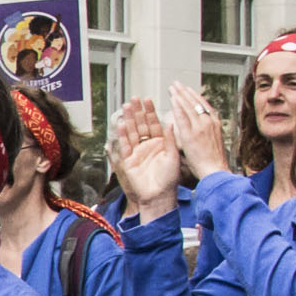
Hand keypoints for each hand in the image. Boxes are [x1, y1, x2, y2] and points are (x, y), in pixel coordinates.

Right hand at [110, 98, 185, 212]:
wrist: (160, 196)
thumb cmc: (169, 179)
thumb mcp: (173, 156)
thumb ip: (171, 139)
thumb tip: (171, 122)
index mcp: (160, 144)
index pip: (154, 123)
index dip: (150, 111)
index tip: (148, 100)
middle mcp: (148, 146)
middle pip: (141, 125)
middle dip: (137, 112)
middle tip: (134, 99)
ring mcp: (137, 153)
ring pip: (132, 132)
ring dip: (129, 119)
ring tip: (126, 107)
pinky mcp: (129, 161)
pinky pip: (125, 146)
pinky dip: (123, 135)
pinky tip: (122, 124)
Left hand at [166, 83, 232, 181]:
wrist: (216, 170)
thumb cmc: (213, 161)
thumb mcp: (213, 141)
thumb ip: (206, 131)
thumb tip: (198, 128)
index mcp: (215, 123)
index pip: (204, 105)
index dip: (194, 96)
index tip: (187, 90)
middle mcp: (209, 122)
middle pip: (196, 102)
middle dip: (185, 91)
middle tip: (177, 84)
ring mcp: (200, 127)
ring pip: (189, 106)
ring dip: (180, 95)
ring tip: (172, 87)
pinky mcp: (191, 134)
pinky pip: (183, 116)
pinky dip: (178, 106)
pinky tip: (173, 99)